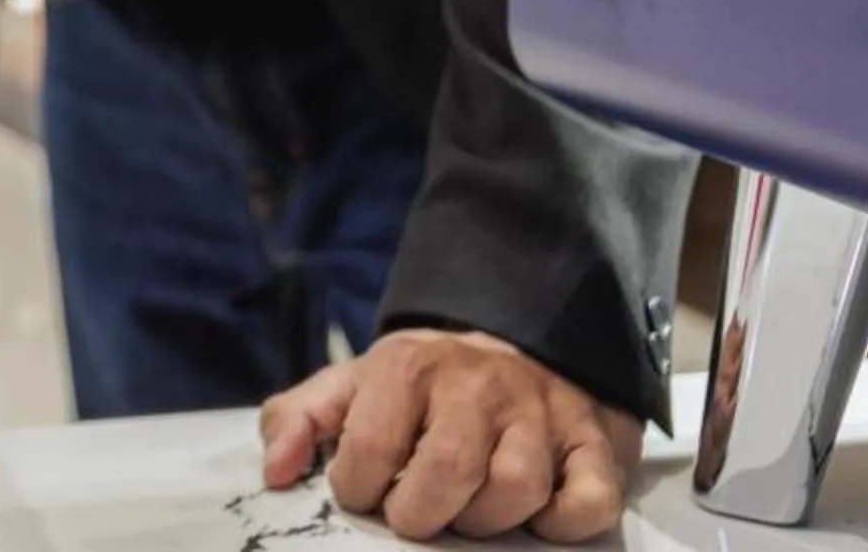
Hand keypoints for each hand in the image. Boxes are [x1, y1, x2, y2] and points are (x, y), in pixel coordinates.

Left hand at [259, 330, 641, 542]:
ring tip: (467, 512)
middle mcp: (477, 384)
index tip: (365, 494)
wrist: (519, 344)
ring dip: (485, 521)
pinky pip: (587, 501)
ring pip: (516, 488)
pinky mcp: (594, 443)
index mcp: (407, 367)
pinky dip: (562, 523)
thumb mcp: (354, 385)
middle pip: (448, 470)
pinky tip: (535, 517)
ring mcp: (540, 412)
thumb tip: (273, 472)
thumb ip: (300, 419)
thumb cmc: (424, 384)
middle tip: (415, 516)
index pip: (371, 447)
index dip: (359, 489)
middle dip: (420, 513)